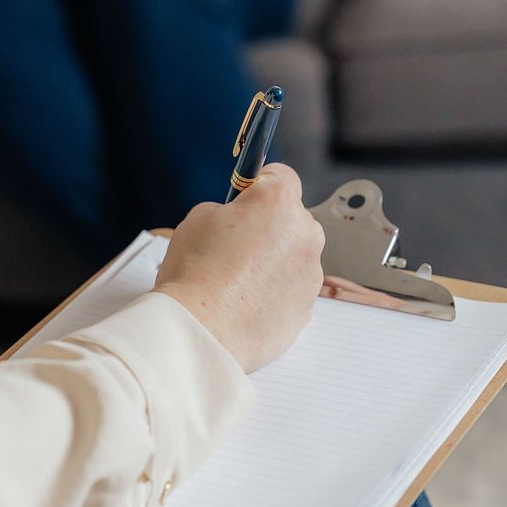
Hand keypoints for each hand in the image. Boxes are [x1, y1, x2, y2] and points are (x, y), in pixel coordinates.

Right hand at [154, 164, 324, 372]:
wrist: (201, 331)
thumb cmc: (196, 273)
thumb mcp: (198, 218)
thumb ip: (227, 210)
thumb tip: (236, 219)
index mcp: (279, 202)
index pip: (280, 175)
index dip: (258, 184)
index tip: (245, 196)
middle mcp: (305, 234)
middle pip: (290, 219)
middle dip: (266, 226)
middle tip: (232, 244)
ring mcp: (310, 274)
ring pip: (292, 257)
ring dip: (271, 262)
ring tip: (233, 281)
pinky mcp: (307, 309)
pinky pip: (290, 290)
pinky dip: (272, 293)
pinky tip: (242, 303)